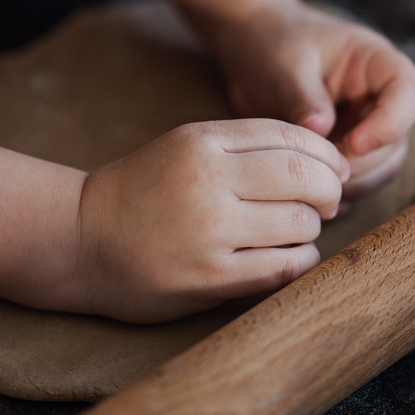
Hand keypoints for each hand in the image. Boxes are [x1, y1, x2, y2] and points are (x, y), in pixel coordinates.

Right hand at [71, 119, 348, 321]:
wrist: (80, 239)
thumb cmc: (141, 192)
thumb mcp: (184, 148)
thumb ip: (244, 147)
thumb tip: (322, 161)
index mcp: (202, 141)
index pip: (290, 137)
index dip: (325, 155)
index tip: (335, 170)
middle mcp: (208, 180)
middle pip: (303, 178)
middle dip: (328, 192)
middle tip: (326, 204)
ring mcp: (210, 230)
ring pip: (300, 224)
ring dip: (311, 229)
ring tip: (297, 232)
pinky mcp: (211, 276)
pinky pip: (283, 266)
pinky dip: (300, 261)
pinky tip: (291, 257)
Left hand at [209, 0, 414, 204]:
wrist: (252, 52)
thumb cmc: (273, 46)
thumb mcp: (285, 66)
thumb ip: (304, 98)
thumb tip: (321, 131)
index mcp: (374, 63)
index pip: (408, 92)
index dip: (391, 123)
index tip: (354, 142)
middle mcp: (379, 98)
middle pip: (396, 141)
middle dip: (361, 163)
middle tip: (320, 171)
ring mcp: (367, 128)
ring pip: (381, 169)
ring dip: (352, 184)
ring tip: (311, 186)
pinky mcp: (348, 153)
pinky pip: (357, 182)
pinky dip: (338, 194)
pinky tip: (307, 197)